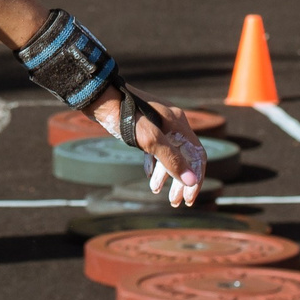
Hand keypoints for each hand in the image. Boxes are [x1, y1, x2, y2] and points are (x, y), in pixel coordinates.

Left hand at [89, 88, 208, 205]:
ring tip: (156, 191)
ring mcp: (160, 124)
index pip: (197, 156)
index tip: (188, 199)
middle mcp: (173, 123)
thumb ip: (171, 160)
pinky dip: (154, 163)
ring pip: (170, 153)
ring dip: (166, 175)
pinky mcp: (146, 126)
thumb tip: (192, 181)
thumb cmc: (125, 117)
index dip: (196, 179)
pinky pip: (157, 148)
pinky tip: (148, 175)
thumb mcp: (150, 140)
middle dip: (181, 181)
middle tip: (175, 202)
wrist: (102, 98)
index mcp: (179, 124)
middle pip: (185, 157)